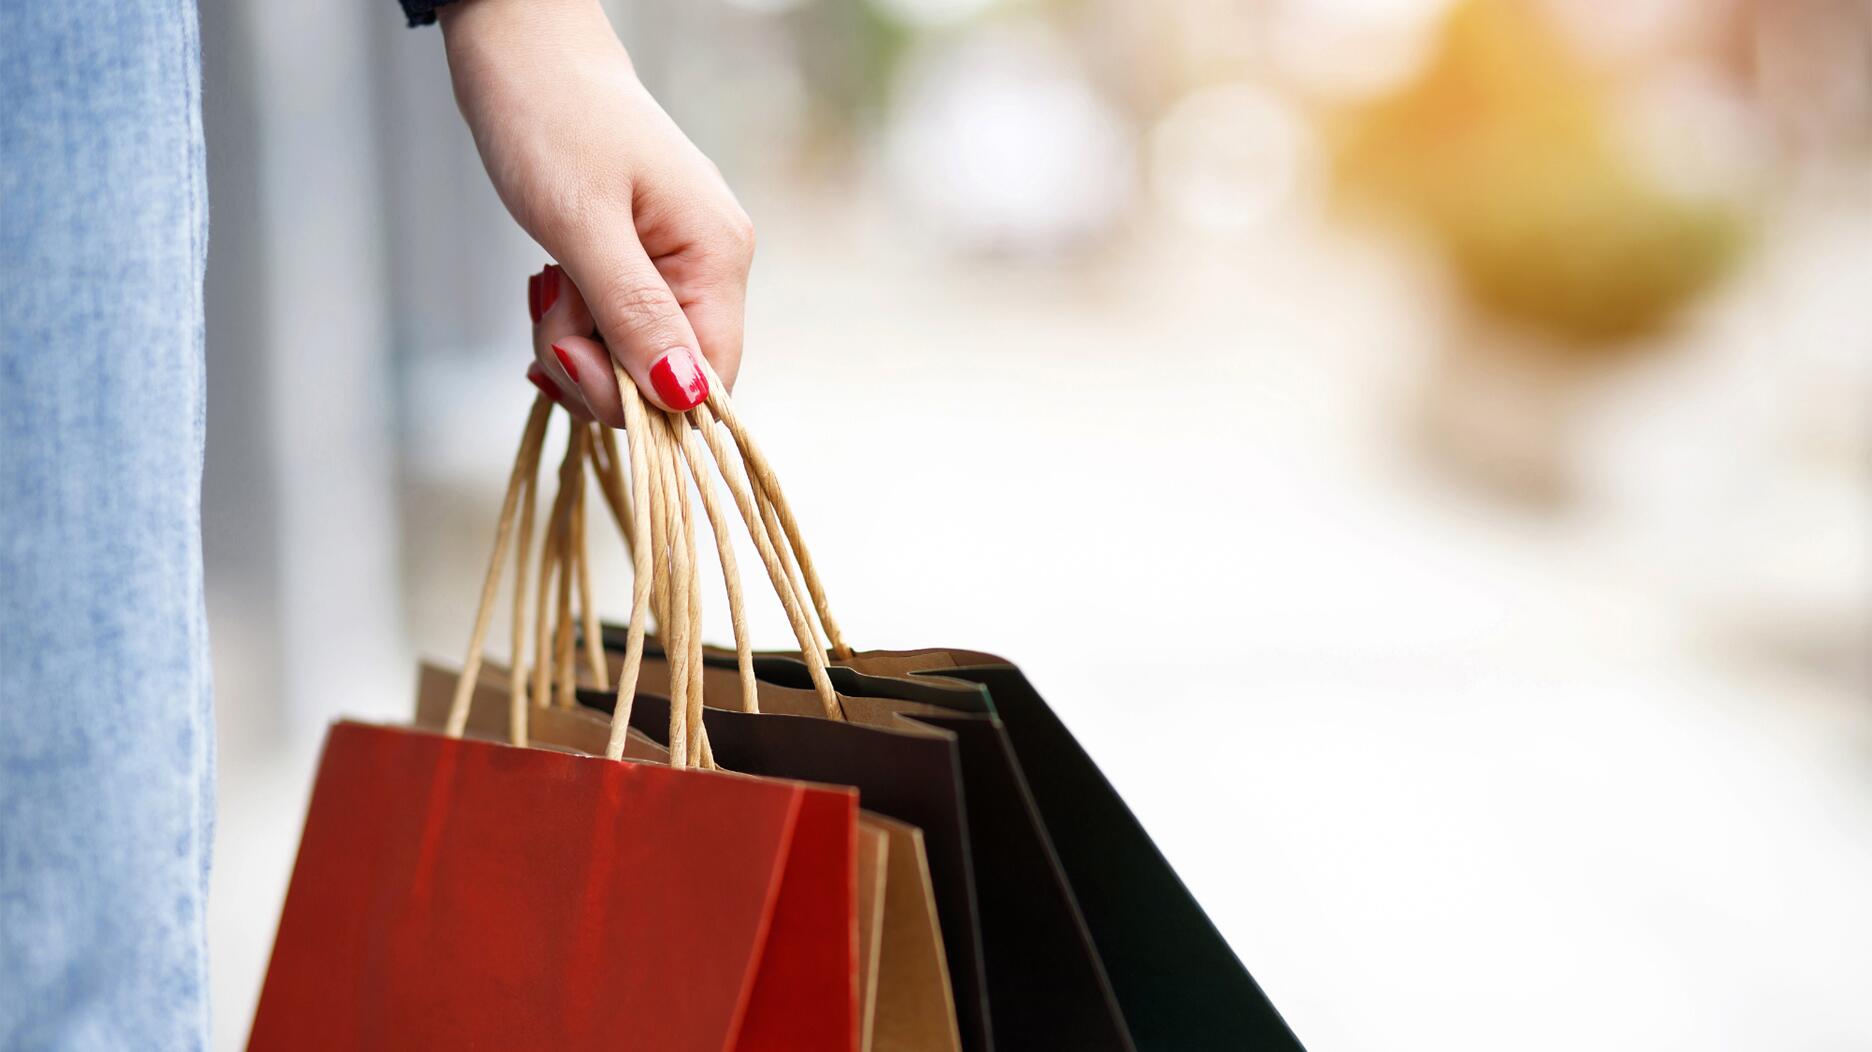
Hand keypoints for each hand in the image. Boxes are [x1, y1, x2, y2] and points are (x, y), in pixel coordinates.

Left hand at [439, 0, 753, 418]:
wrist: (526, 47)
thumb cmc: (551, 118)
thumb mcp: (584, 225)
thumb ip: (635, 315)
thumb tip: (685, 398)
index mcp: (717, 255)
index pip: (707, 380)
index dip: (639, 399)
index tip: (564, 359)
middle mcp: (715, 264)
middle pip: (671, 376)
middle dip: (597, 368)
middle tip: (547, 313)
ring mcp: (684, 261)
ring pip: (639, 356)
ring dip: (579, 344)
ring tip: (547, 285)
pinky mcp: (650, 258)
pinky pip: (623, 327)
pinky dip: (580, 325)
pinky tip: (554, 291)